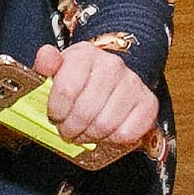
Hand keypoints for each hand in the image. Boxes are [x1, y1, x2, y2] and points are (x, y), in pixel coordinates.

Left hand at [34, 41, 156, 151]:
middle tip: (68, 130)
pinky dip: (112, 139)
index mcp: (86, 55)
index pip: (66, 90)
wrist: (113, 75)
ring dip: (90, 135)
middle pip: (85, 112)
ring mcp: (133, 84)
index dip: (57, 111)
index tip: (55, 115)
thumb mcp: (59, 68)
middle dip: (71, 128)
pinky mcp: (148, 103)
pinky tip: (105, 131)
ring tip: (84, 131)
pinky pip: (127, 134)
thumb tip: (45, 56)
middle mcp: (113, 66)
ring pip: (104, 126)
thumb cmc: (81, 76)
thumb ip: (47, 64)